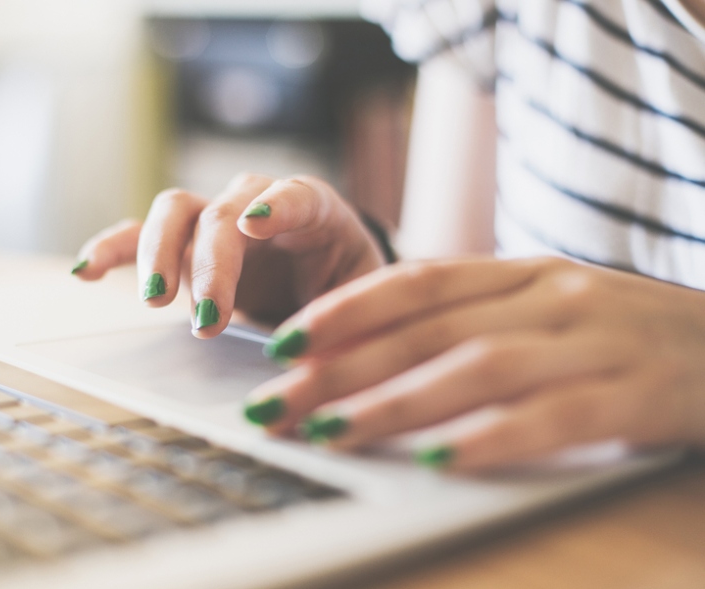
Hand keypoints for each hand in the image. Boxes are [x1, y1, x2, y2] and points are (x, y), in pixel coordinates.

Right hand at [72, 174, 383, 332]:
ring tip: (154, 303)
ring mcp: (213, 220)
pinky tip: (86, 272)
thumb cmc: (347, 291)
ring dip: (158, 254)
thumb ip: (344, 326)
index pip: (296, 195)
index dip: (276, 206)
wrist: (328, 286)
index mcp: (315, 210)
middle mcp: (257, 204)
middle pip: (221, 213)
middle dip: (210, 264)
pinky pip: (138, 236)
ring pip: (174, 213)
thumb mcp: (360, 306)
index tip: (254, 225)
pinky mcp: (181, 245)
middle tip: (208, 318)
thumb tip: (319, 372)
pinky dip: (112, 249)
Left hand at [245, 257, 704, 470]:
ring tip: (331, 433)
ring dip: (396, 401)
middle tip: (278, 401)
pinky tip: (436, 461)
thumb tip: (369, 350)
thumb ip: (470, 320)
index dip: (345, 310)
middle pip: (428, 330)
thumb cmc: (621, 335)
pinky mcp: (636, 393)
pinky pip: (553, 415)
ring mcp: (595, 339)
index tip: (284, 341)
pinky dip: (489, 438)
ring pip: (477, 367)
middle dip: (343, 367)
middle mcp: (550, 295)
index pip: (417, 282)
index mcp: (521, 273)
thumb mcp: (544, 310)